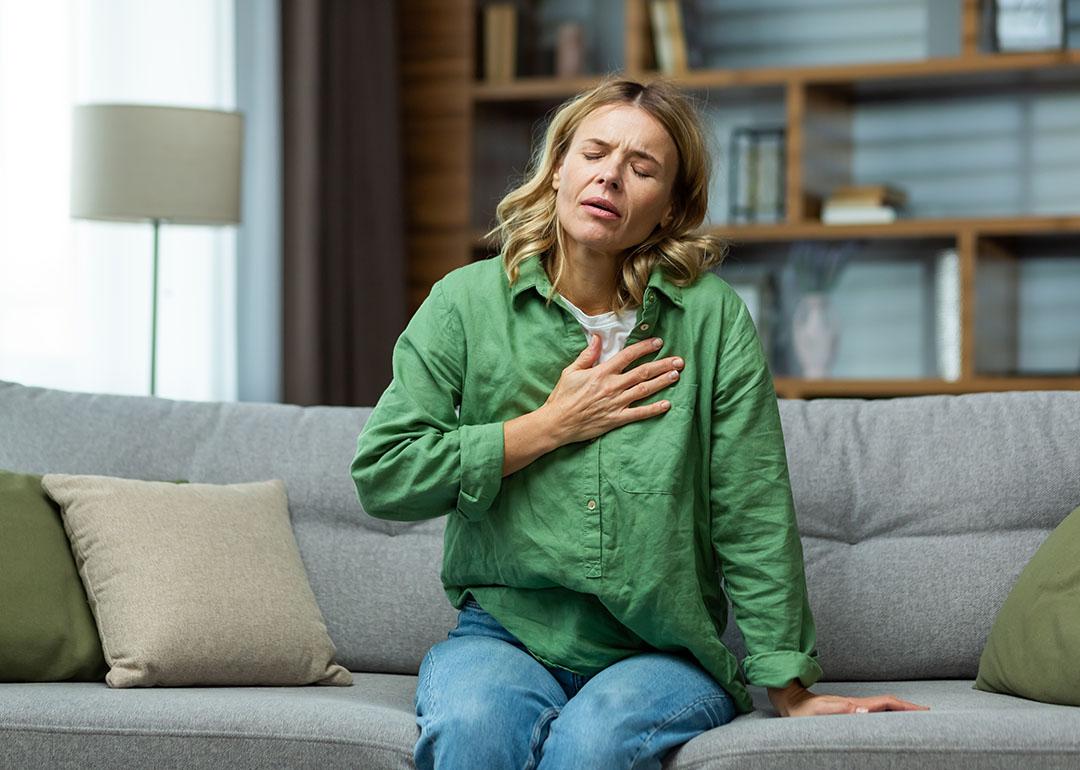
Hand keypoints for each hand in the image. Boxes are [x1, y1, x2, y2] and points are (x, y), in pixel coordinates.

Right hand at [538, 334, 684, 446]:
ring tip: (676, 375)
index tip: (658, 342)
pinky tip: (667, 404)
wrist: (557, 423)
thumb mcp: (571, 371)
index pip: (627, 356)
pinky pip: (639, 413)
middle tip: (679, 360)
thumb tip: (598, 338)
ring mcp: (616, 403)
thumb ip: (587, 355)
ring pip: (644, 390)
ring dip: (662, 382)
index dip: (644, 348)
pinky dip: (654, 409)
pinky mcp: (616, 419)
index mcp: (601, 373)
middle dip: (662, 365)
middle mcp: (612, 386)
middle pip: (642, 372)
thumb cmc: (562, 397)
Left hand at [774, 686, 930, 717]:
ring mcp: (854, 708)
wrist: (792, 702)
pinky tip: (890, 721)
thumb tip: (863, 711)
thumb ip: (840, 710)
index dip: (906, 707)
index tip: (924, 711)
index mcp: (856, 705)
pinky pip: (874, 714)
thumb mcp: (822, 711)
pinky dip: (887, 716)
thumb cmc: (805, 711)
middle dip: (909, 709)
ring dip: (900, 712)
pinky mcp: (848, 712)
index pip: (887, 704)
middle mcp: (858, 705)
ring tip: (916, 718)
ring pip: (883, 709)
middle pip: (889, 705)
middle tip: (928, 715)